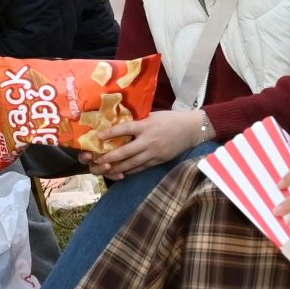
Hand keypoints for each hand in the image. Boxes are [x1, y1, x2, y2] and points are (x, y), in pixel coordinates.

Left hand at [88, 108, 205, 179]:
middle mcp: (148, 141)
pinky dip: (131, 171)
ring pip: (132, 164)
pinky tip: (122, 172)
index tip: (99, 136)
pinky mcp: (159, 160)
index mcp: (146, 126)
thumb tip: (121, 122)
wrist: (192, 129)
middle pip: (125, 152)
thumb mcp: (153, 115)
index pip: (124, 129)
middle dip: (109, 157)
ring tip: (106, 170)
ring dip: (117, 168)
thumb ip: (139, 121)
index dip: (110, 133)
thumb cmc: (171, 119)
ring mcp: (154, 153)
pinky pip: (142, 167)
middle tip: (97, 160)